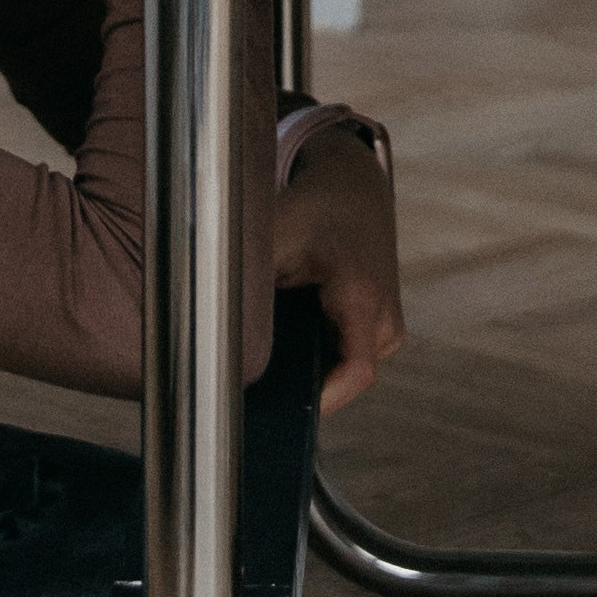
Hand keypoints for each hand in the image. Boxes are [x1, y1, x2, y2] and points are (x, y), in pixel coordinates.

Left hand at [275, 125, 404, 415]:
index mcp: (363, 296)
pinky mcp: (381, 330)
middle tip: (249, 381)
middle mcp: (386, 318)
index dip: (319, 400)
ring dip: (307, 368)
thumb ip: (248, 279)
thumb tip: (208, 327)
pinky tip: (288, 338)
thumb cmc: (314, 209)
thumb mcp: (274, 234)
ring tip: (267, 351)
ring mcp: (388, 327)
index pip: (355, 372)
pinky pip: (345, 360)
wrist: (353, 190)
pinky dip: (317, 355)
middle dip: (299, 385)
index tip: (276, 407)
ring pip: (343, 373)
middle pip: (344, 380)